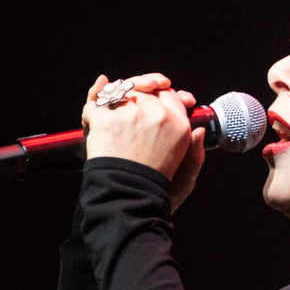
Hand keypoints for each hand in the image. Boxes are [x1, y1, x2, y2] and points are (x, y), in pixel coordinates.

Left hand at [82, 72, 205, 206]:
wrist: (130, 200)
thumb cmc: (157, 191)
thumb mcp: (187, 175)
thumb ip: (196, 152)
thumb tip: (199, 130)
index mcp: (179, 125)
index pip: (168, 95)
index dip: (161, 93)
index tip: (155, 95)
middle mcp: (157, 115)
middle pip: (143, 89)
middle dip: (134, 91)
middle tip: (126, 101)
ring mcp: (131, 115)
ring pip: (118, 92)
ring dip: (111, 99)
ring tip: (108, 109)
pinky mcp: (107, 121)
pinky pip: (94, 105)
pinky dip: (90, 112)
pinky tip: (92, 120)